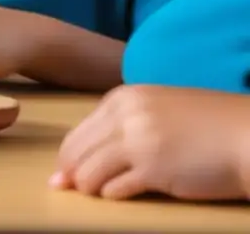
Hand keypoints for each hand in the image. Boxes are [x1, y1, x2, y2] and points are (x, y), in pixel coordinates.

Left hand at [52, 85, 249, 200]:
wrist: (245, 136)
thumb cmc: (206, 125)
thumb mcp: (157, 109)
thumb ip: (124, 122)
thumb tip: (90, 150)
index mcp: (123, 98)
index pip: (79, 130)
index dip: (69, 153)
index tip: (64, 169)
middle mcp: (125, 116)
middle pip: (76, 150)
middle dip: (68, 171)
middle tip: (64, 186)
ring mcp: (137, 142)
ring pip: (88, 171)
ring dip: (86, 186)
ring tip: (93, 192)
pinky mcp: (152, 170)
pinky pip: (114, 188)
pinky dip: (110, 194)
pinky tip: (117, 195)